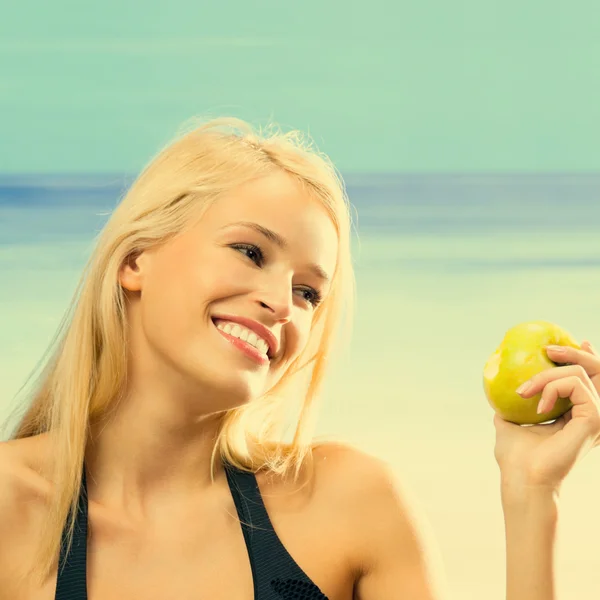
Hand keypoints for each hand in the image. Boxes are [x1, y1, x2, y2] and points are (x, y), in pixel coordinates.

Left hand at [493, 340, 599, 490]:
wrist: (522, 478)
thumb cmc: (515, 458)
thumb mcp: (511, 424)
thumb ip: (512, 409)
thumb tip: (500, 395)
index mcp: (577, 415)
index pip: (591, 380)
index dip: (586, 357)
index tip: (579, 341)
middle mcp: (592, 414)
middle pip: (597, 370)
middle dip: (573, 353)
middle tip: (546, 351)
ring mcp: (596, 416)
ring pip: (580, 372)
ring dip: (545, 376)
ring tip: (525, 391)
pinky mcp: (594, 418)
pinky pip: (574, 383)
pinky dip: (550, 387)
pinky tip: (538, 407)